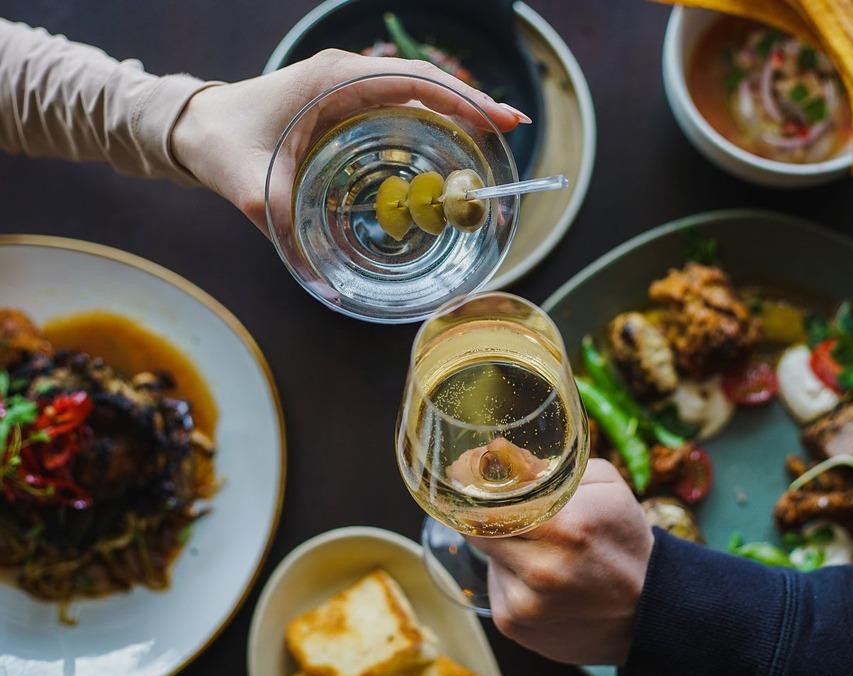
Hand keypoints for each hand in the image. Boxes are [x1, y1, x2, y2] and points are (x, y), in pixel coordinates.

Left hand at [170, 49, 528, 235]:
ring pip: (416, 91)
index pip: (411, 81)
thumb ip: (282, 226)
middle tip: (514, 128)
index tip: (498, 118)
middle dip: (472, 102)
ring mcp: (348, 89)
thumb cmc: (221, 144)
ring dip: (456, 109)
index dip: (459, 99)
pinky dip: (431, 120)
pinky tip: (452, 143)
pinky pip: (399, 106)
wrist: (197, 127)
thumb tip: (320, 280)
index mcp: (333, 81)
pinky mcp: (346, 104)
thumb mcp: (249, 187)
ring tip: (496, 136)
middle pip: (425, 81)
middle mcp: (346, 76)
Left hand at [469, 459, 653, 665]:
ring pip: (487, 558)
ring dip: (504, 549)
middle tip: (508, 513)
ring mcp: (525, 604)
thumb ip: (556, 466)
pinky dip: (510, 577)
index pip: (489, 503)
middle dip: (490, 518)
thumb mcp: (606, 486)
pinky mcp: (515, 625)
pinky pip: (495, 586)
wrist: (649, 610)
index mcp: (565, 527)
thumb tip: (503, 454)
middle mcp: (542, 569)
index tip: (470, 481)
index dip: (476, 491)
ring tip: (540, 552)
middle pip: (480, 530)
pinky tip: (541, 581)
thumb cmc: (625, 540)